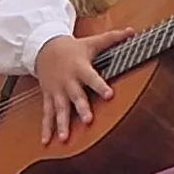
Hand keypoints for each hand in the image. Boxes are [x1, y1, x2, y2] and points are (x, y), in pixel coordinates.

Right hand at [32, 28, 134, 144]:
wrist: (42, 47)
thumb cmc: (72, 47)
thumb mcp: (91, 42)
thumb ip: (112, 38)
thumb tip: (131, 31)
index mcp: (80, 68)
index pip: (93, 78)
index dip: (101, 86)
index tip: (110, 95)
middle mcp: (68, 81)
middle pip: (76, 97)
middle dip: (81, 109)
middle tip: (88, 121)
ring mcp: (57, 91)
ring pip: (59, 109)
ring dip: (61, 124)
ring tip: (64, 138)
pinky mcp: (49, 97)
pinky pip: (47, 114)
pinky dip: (46, 128)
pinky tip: (46, 141)